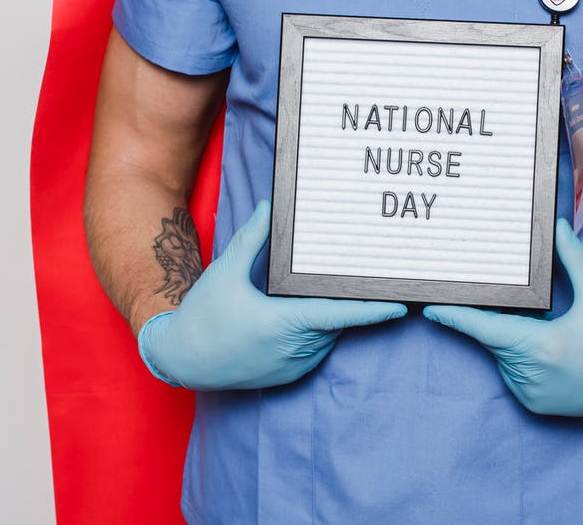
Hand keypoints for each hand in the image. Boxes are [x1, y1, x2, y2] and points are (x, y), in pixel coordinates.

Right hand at [138, 200, 407, 389]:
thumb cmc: (202, 315)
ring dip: (329, 314)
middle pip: (336, 319)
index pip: (340, 314)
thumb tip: (270, 207)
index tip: (401, 305)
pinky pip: (317, 348)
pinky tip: (302, 313)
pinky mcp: (291, 375)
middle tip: (362, 276)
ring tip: (320, 292)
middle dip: (346, 299)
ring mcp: (294, 365)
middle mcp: (294, 349)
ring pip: (328, 334)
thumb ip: (253, 239)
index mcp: (283, 323)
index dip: (373, 309)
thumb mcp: (226, 271)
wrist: (182, 359)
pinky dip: (317, 330)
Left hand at [423, 219, 582, 416]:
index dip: (455, 317)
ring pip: (503, 356)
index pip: (485, 328)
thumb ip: (573, 259)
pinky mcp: (535, 406)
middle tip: (524, 307)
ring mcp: (531, 394)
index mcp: (542, 346)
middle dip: (497, 318)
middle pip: (495, 338)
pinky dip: (521, 358)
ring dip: (512, 339)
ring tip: (552, 331)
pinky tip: (552, 350)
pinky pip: (515, 373)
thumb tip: (556, 227)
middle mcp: (531, 375)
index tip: (429, 309)